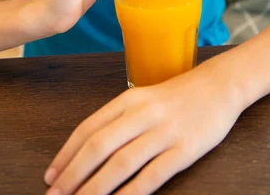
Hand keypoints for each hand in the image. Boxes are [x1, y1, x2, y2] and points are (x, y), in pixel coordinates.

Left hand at [43, 58, 243, 194]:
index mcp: (129, 99)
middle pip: (99, 146)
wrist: (219, 85)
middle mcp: (143, 113)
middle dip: (73, 175)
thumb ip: (119, 120)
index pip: (89, 128)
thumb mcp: (144, 98)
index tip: (50, 176)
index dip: (66, 154)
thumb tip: (88, 151)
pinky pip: (153, 175)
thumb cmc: (177, 96)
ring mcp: (164, 131)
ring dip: (95, 188)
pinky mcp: (185, 149)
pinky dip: (131, 193)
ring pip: (121, 163)